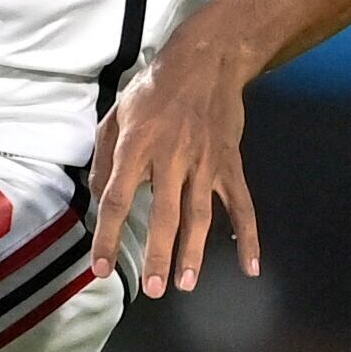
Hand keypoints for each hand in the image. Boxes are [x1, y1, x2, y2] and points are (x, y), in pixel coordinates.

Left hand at [87, 21, 257, 296]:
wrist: (207, 62)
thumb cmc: (153, 89)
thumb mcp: (115, 116)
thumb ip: (104, 159)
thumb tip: (100, 201)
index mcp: (136, 146)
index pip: (117, 199)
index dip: (108, 236)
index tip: (100, 268)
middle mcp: (172, 157)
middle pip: (164, 214)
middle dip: (159, 254)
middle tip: (154, 289)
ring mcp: (206, 163)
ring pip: (200, 215)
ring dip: (194, 252)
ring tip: (185, 284)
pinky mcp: (230, 165)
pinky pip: (241, 205)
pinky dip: (248, 236)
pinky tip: (250, 266)